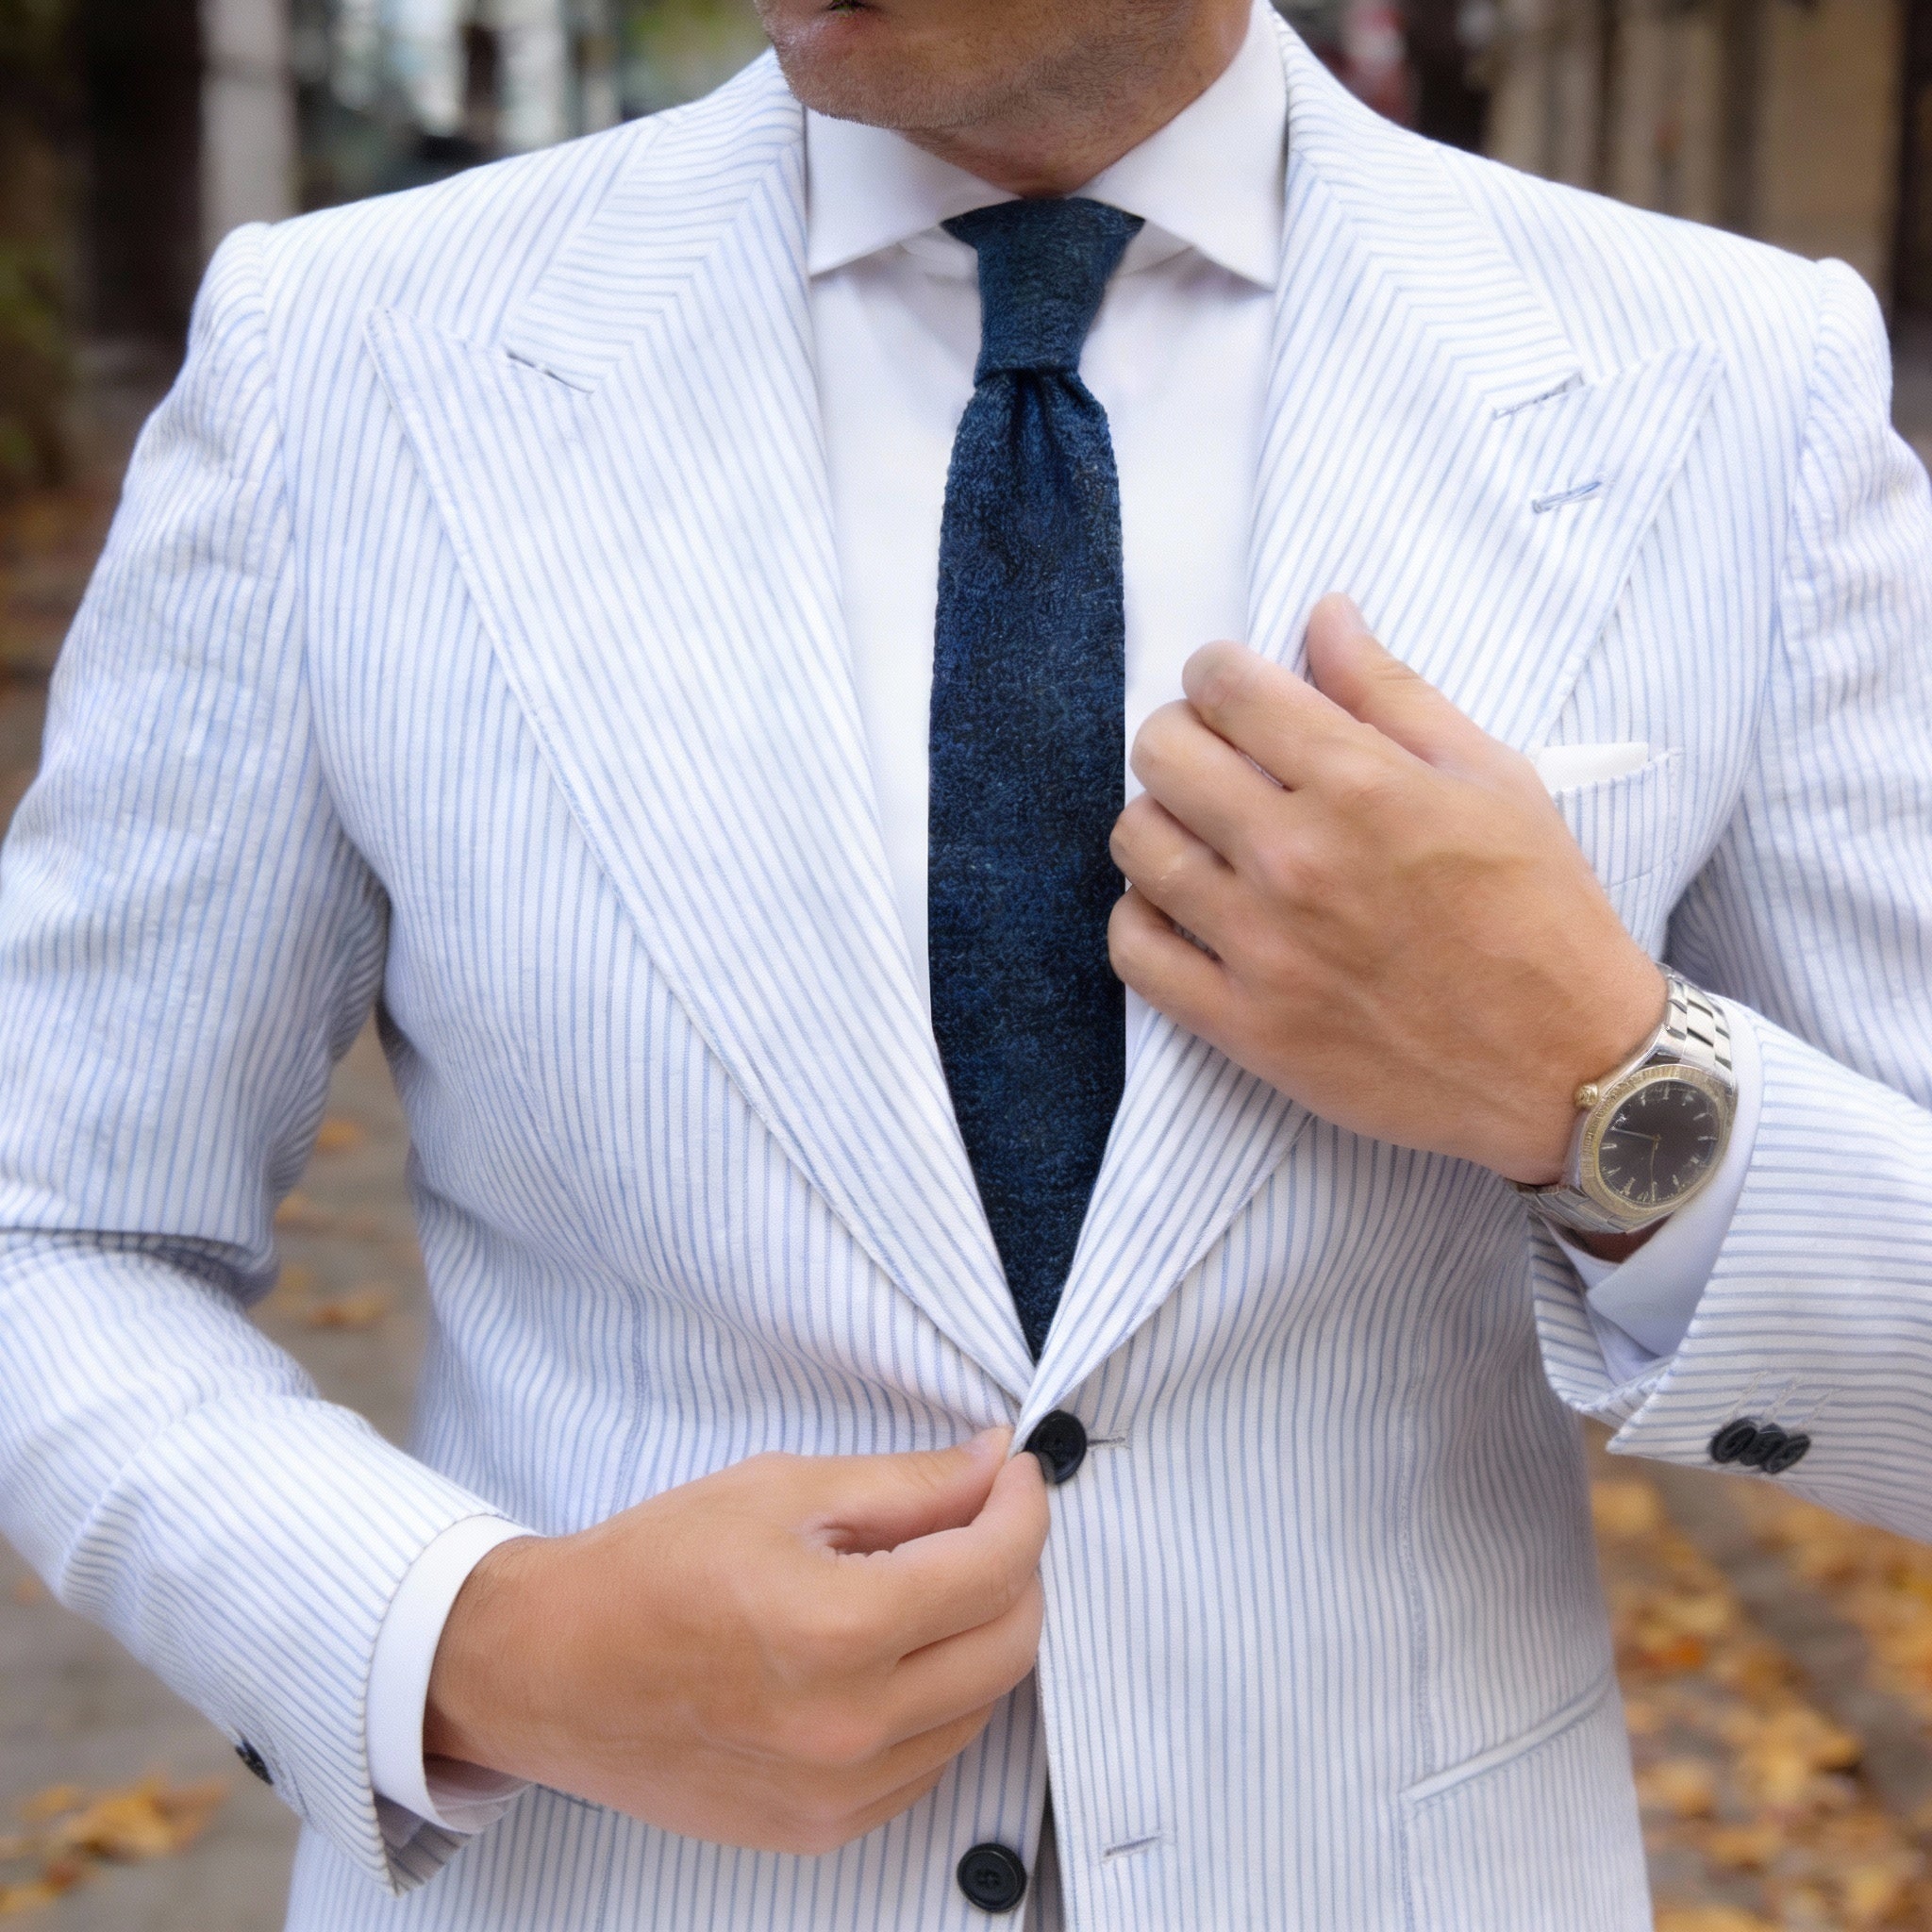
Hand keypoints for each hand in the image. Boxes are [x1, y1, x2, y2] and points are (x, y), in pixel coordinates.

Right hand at [424, 1430, 1047, 1854]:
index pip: (994, 1567)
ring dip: (983, 1635)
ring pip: (981, 1708)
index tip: (1016, 1472)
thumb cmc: (651, 1567)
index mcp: (837, 1629)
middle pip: (1010, 1645)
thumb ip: (906, 1484)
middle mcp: (850, 1727)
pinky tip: (899, 1651)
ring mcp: (838, 1794)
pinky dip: (942, 1699)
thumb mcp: (780, 1490)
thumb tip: (994, 1464)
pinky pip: (930, 1762)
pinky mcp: (821, 1829)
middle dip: (1018, 1567)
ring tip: (935, 1578)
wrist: (549, 1670)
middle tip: (987, 1516)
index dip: (1023, 1506)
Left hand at [1109, 594, 1665, 1185]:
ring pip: (1136, 843)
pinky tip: (1185, 910)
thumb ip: (1393, 691)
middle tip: (1217, 761)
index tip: (1234, 692)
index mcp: (1360, 783)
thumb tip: (1325, 614)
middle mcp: (1296, 857)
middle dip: (1182, 737)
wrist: (1567, 1065)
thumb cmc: (1540, 913)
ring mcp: (1261, 946)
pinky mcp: (1243, 1025)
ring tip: (1203, 837)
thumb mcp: (1493, 778)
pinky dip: (1144, 919)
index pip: (1225, 687)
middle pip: (1162, 753)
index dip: (1218, 673)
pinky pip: (1133, 951)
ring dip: (1160, 824)